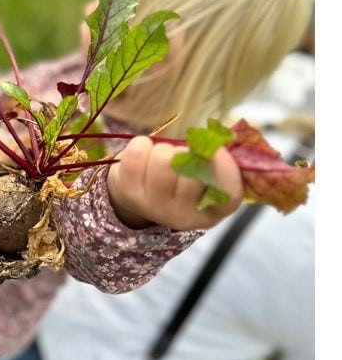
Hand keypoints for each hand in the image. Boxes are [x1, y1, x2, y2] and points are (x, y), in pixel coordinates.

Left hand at [108, 135, 243, 230]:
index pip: (229, 195)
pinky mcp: (129, 193)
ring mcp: (153, 207)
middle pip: (193, 169)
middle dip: (188, 152)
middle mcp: (183, 217)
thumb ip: (217, 162)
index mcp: (211, 212)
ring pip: (164, 159)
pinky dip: (142, 145)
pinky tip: (143, 156)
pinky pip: (138, 153)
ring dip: (163, 149)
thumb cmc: (180, 179)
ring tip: (161, 157)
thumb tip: (214, 143)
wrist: (140, 193)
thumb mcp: (206, 175)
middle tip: (181, 157)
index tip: (217, 150)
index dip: (226, 168)